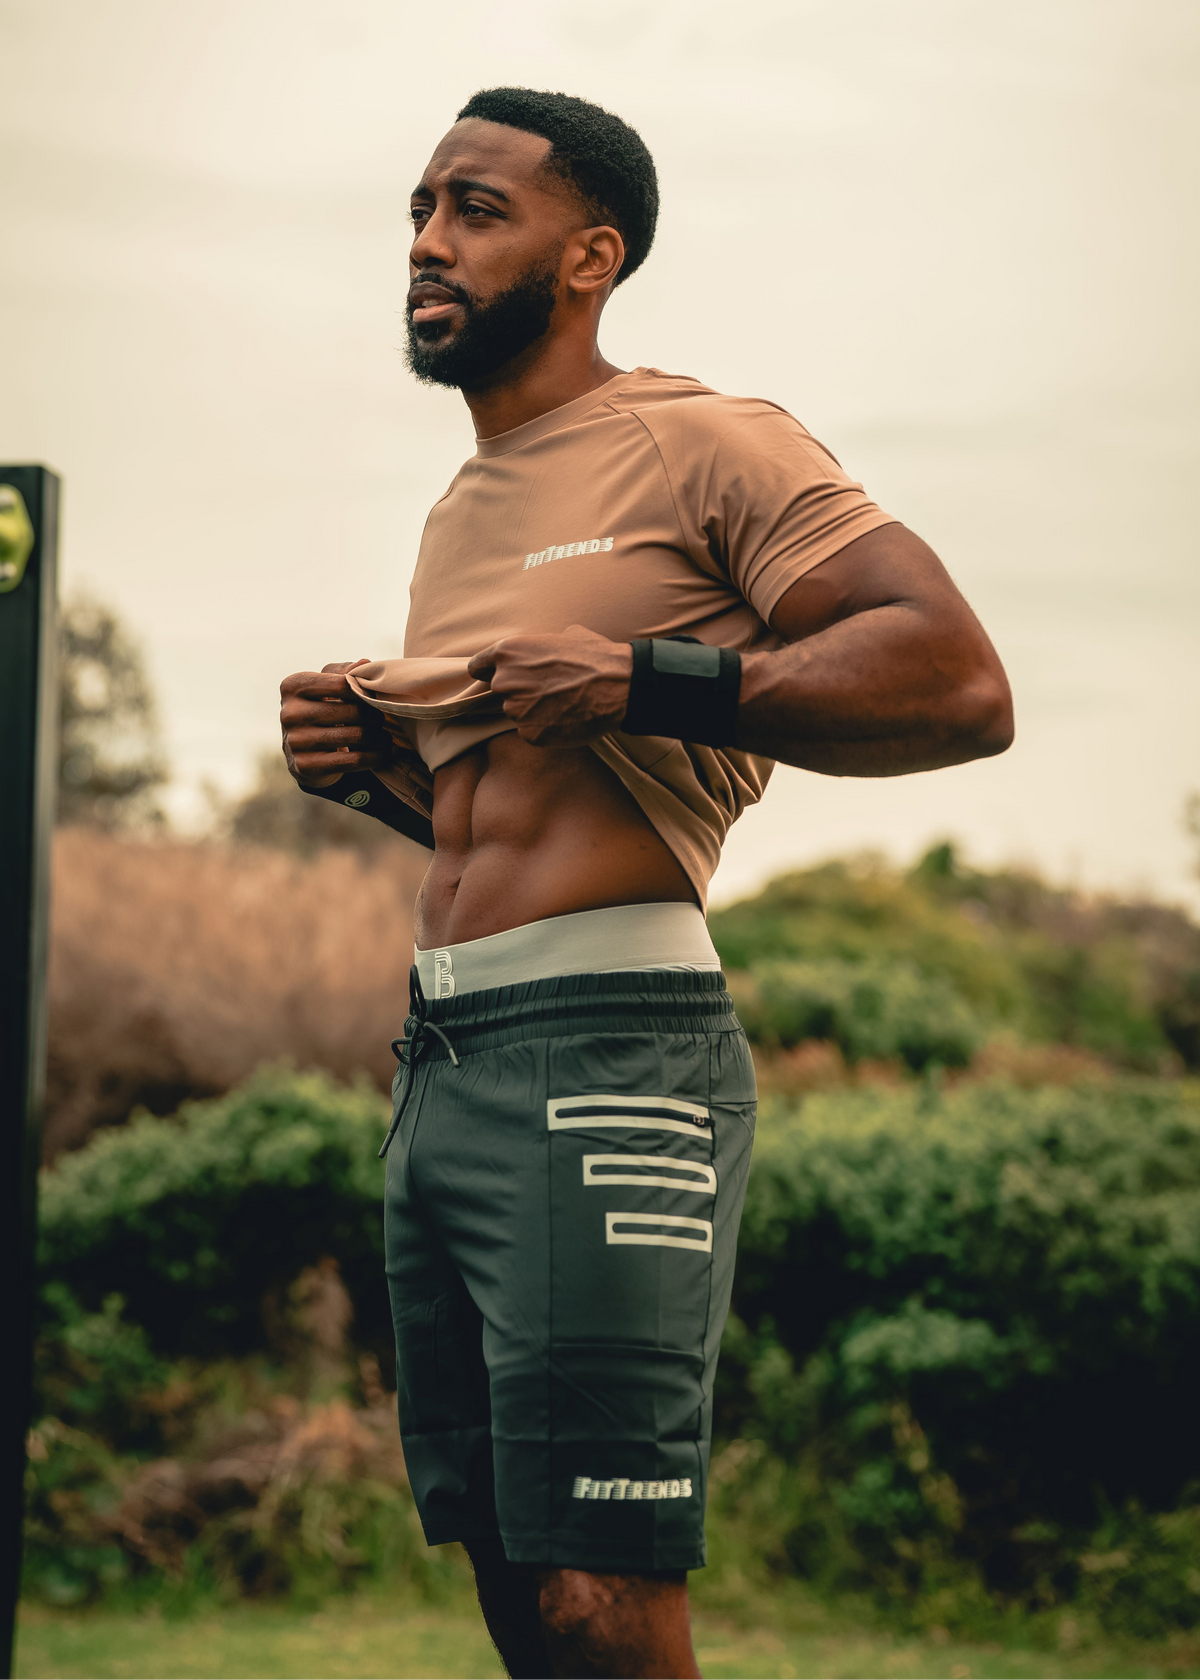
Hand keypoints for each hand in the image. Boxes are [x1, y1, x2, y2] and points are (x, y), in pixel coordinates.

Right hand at [279, 659, 389, 786]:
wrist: (302, 752)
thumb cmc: (320, 709)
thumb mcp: (326, 686)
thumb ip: (344, 672)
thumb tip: (364, 663)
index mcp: (292, 685)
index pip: (343, 684)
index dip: (365, 691)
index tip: (375, 697)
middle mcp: (289, 712)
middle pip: (352, 711)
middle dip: (375, 716)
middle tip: (382, 720)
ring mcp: (295, 741)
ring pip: (356, 736)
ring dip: (379, 737)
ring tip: (385, 736)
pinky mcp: (305, 765)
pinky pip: (353, 760)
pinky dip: (375, 756)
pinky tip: (384, 752)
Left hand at [467, 625, 632, 747]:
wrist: (620, 686)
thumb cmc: (595, 656)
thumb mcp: (564, 636)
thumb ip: (540, 647)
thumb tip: (542, 650)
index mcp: (507, 652)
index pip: (477, 667)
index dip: (489, 672)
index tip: (498, 677)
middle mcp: (505, 681)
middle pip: (500, 692)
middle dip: (518, 692)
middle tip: (548, 691)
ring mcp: (516, 711)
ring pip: (517, 713)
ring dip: (533, 711)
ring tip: (563, 704)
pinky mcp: (530, 735)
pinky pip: (531, 732)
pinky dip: (545, 728)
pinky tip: (567, 719)